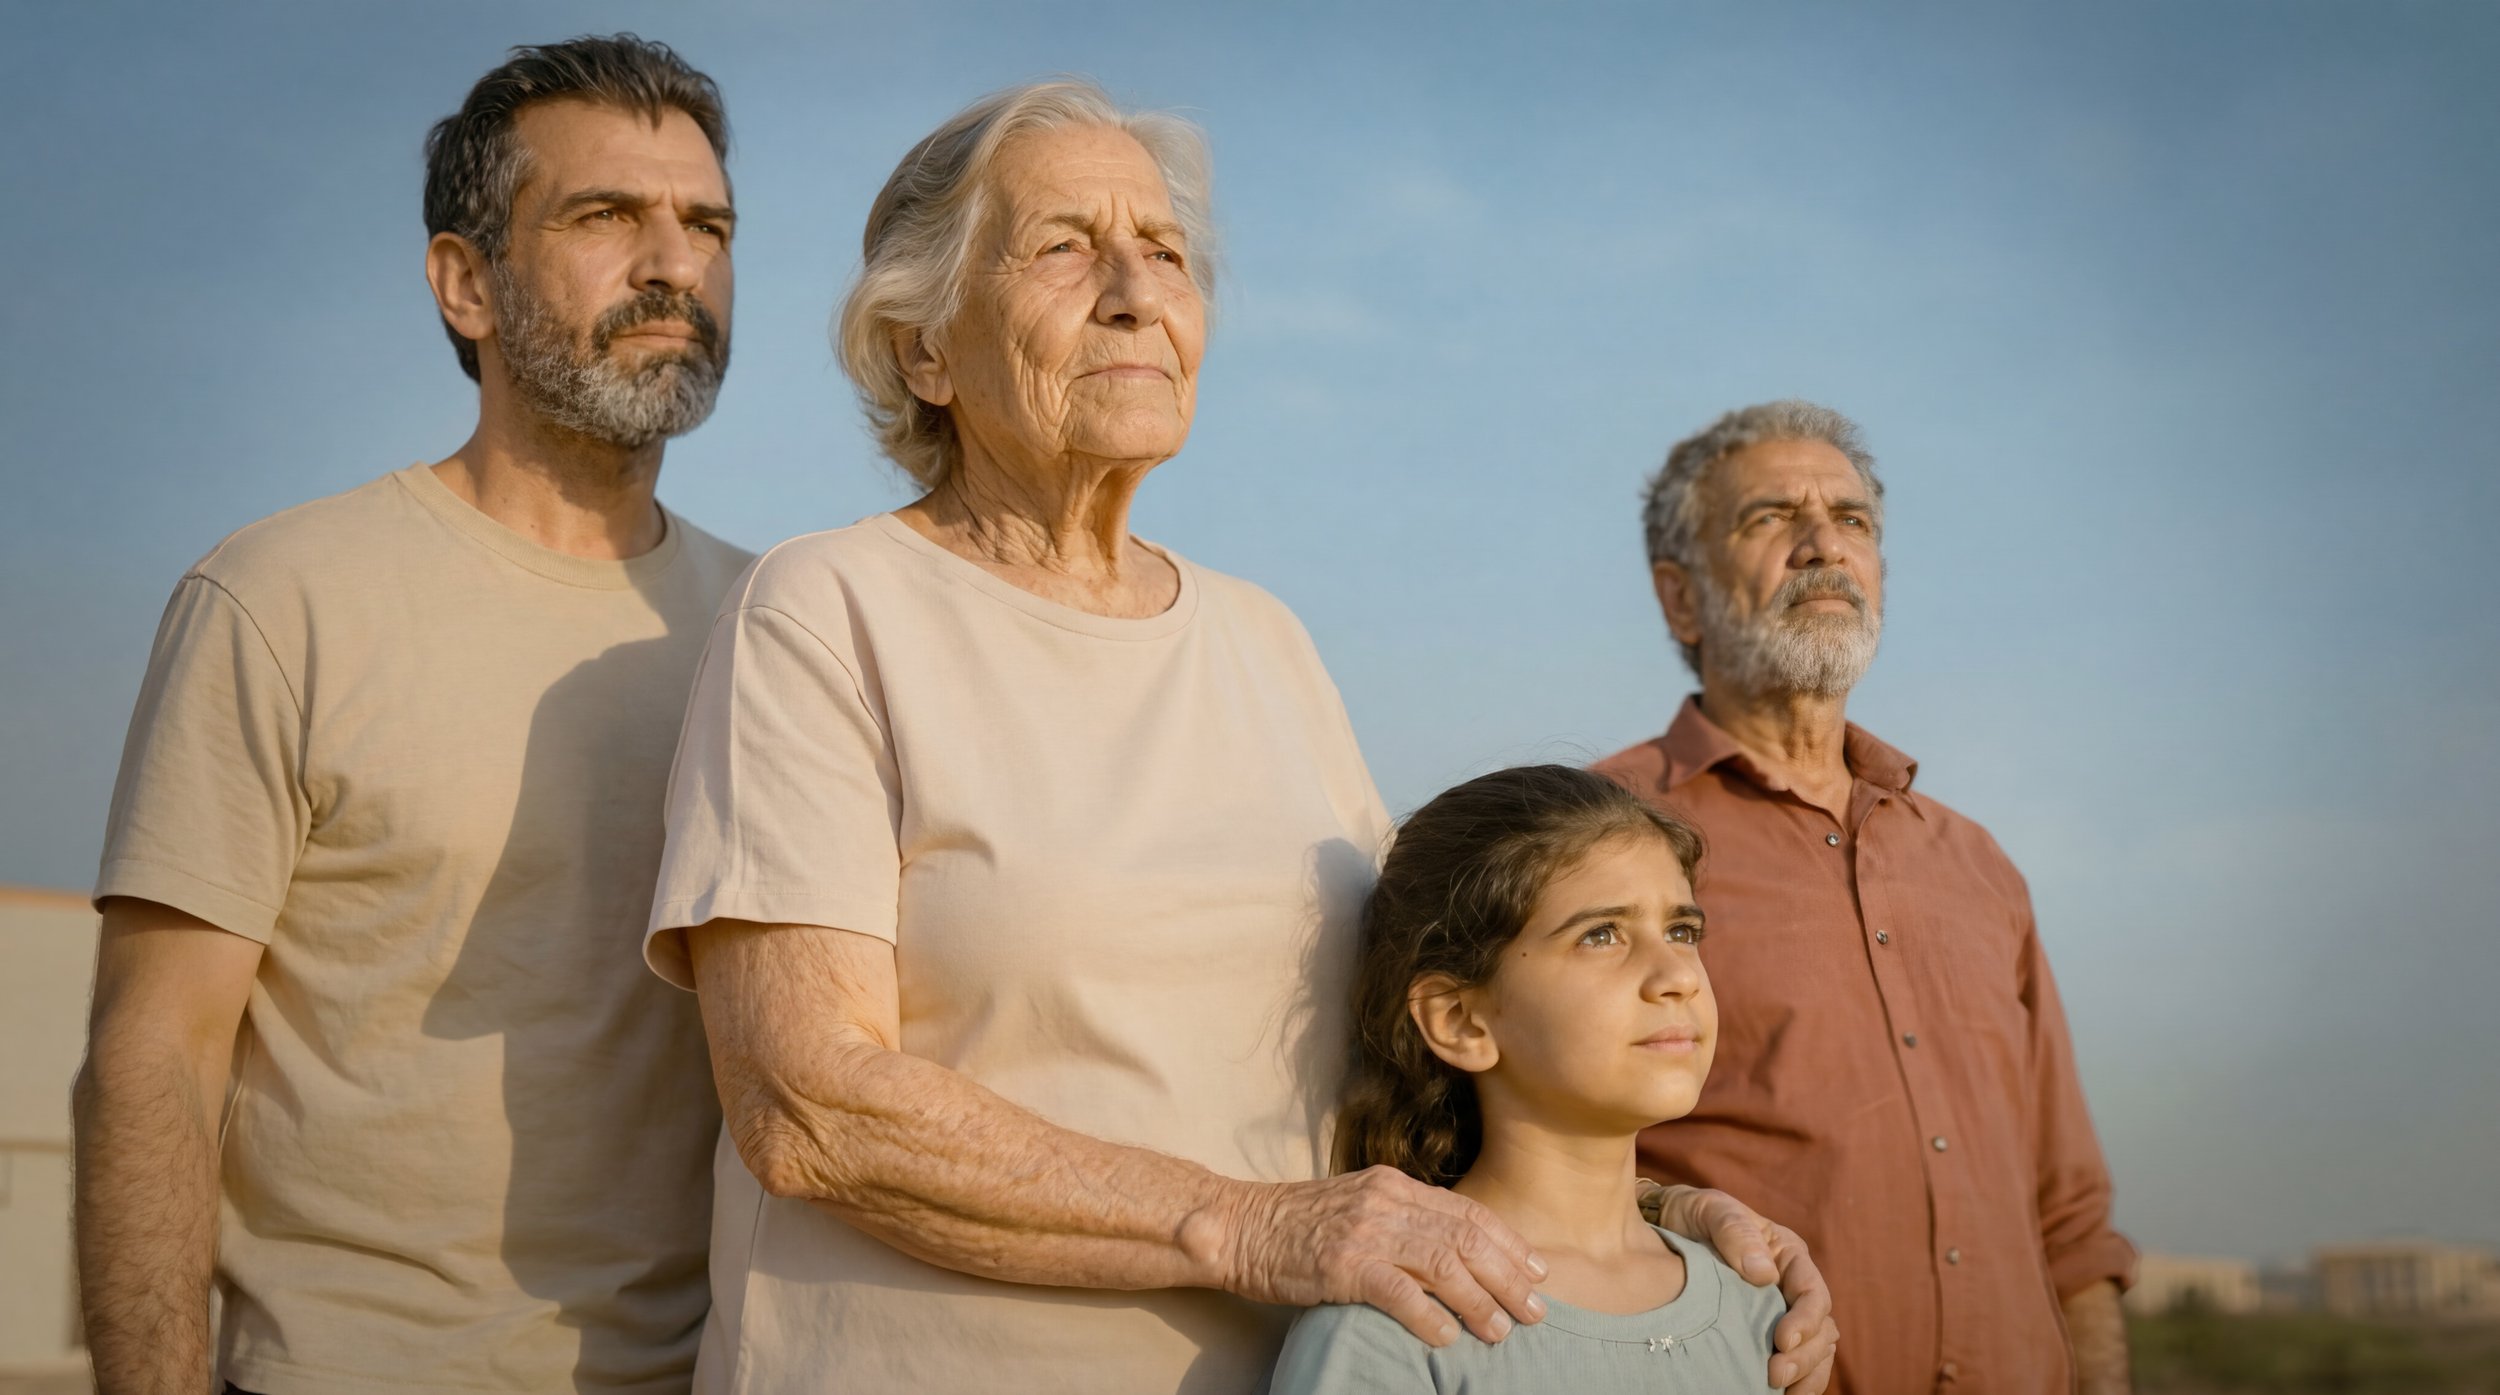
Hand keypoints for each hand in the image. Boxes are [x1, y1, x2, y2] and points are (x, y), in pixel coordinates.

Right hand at [1213, 1167, 1548, 1346]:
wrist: (1237, 1226)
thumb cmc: (1297, 1225)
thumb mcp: (1357, 1207)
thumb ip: (1402, 1220)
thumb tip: (1454, 1247)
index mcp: (1394, 1186)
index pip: (1467, 1212)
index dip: (1508, 1243)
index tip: (1537, 1271)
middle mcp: (1385, 1202)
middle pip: (1466, 1238)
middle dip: (1508, 1277)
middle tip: (1536, 1310)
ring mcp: (1363, 1232)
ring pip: (1442, 1264)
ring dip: (1478, 1301)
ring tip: (1500, 1330)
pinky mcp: (1340, 1265)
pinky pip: (1398, 1292)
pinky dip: (1428, 1315)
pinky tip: (1447, 1337)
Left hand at [1641, 1180, 1838, 1391]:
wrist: (1666, 1226)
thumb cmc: (1695, 1214)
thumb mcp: (1713, 1211)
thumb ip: (1736, 1233)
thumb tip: (1764, 1274)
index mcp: (1789, 1255)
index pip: (1813, 1293)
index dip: (1806, 1321)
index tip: (1783, 1341)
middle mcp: (1792, 1286)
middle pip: (1821, 1329)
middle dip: (1805, 1356)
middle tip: (1774, 1376)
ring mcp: (1782, 1312)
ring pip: (1814, 1351)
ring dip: (1804, 1374)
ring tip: (1779, 1392)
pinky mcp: (1764, 1333)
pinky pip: (1793, 1361)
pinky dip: (1794, 1381)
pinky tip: (1775, 1394)